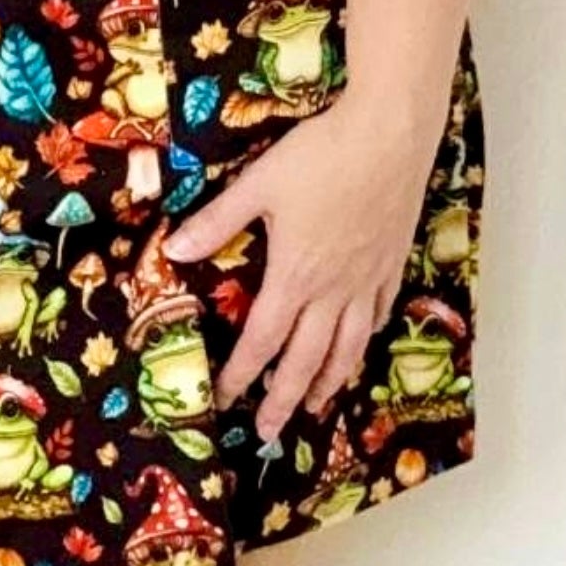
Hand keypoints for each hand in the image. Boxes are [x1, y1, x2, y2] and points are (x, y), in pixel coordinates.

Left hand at [163, 90, 438, 444]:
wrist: (389, 135)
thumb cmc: (321, 154)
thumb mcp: (260, 184)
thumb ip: (218, 221)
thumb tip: (174, 251)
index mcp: (295, 275)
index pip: (263, 339)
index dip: (242, 374)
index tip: (226, 401)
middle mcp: (333, 289)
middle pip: (308, 359)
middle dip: (285, 399)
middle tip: (270, 430)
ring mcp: (368, 280)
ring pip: (349, 347)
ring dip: (329, 381)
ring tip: (316, 406)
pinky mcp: (392, 264)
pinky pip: (377, 314)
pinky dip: (364, 340)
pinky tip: (359, 345)